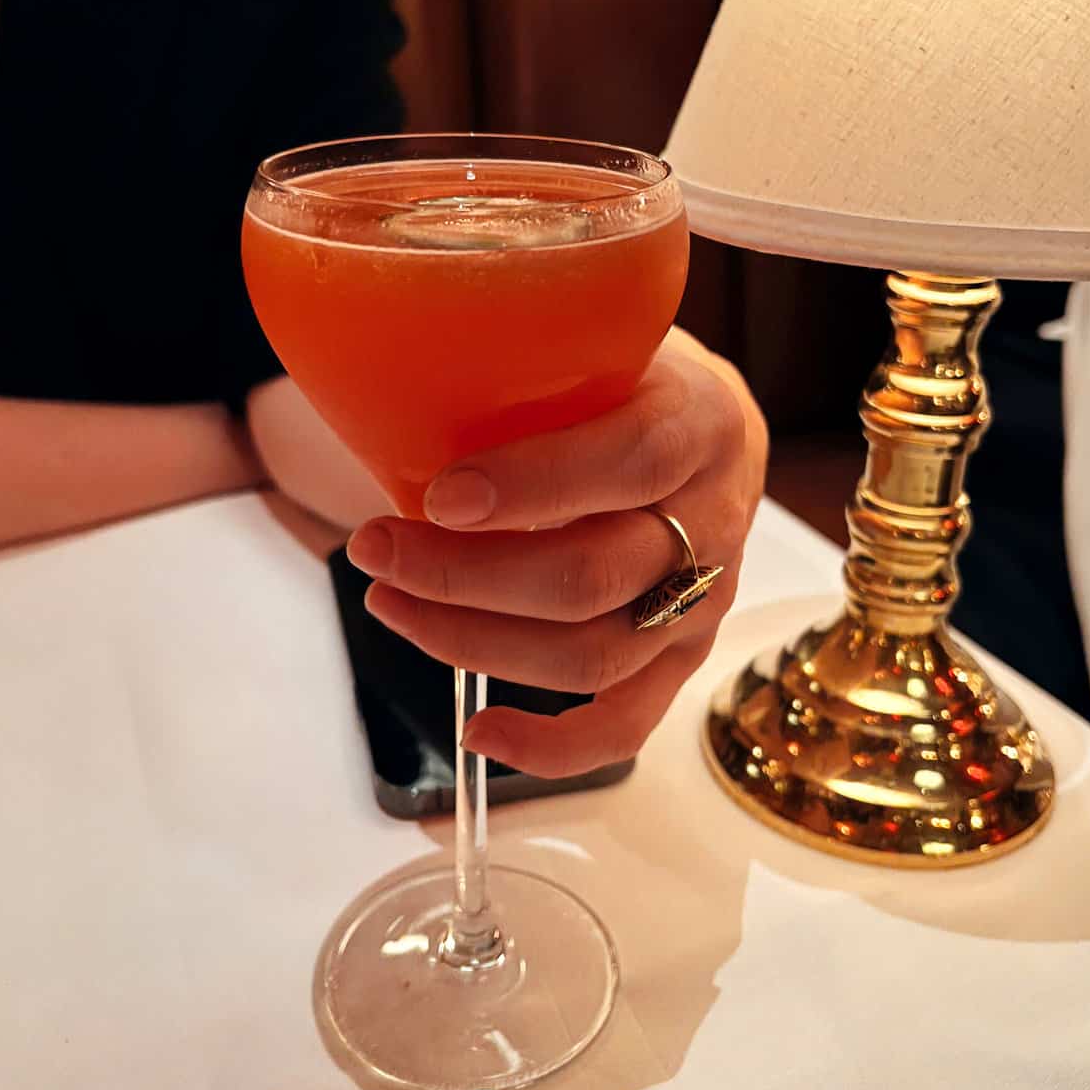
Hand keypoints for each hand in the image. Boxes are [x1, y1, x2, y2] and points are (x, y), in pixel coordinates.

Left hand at [346, 338, 766, 776]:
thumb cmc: (623, 380)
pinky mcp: (681, 659)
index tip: (437, 496)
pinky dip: (550, 747)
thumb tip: (389, 373)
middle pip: (593, 574)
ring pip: (592, 654)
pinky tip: (476, 730)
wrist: (700, 430)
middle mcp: (713, 520)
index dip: (533, 485)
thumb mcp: (596, 343)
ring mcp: (702, 601)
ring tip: (390, 602)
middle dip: (465, 574)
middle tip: (375, 550)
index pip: (630, 461)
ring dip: (475, 642)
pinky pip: (625, 724)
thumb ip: (529, 365)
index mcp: (700, 423)